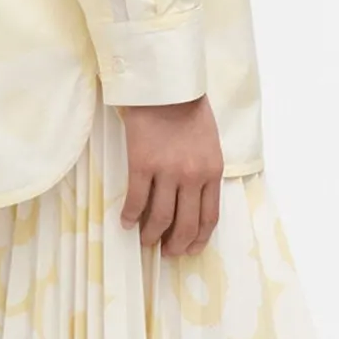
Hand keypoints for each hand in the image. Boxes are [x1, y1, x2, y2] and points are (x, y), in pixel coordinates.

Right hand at [118, 94, 222, 256]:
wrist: (165, 87)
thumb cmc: (188, 111)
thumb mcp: (210, 144)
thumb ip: (205, 171)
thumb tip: (194, 201)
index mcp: (212, 171)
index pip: (209, 217)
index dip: (198, 239)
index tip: (189, 249)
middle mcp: (192, 176)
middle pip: (186, 224)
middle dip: (176, 244)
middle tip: (166, 251)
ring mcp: (167, 171)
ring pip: (160, 217)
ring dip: (151, 235)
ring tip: (145, 240)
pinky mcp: (142, 164)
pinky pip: (136, 200)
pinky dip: (130, 215)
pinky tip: (126, 222)